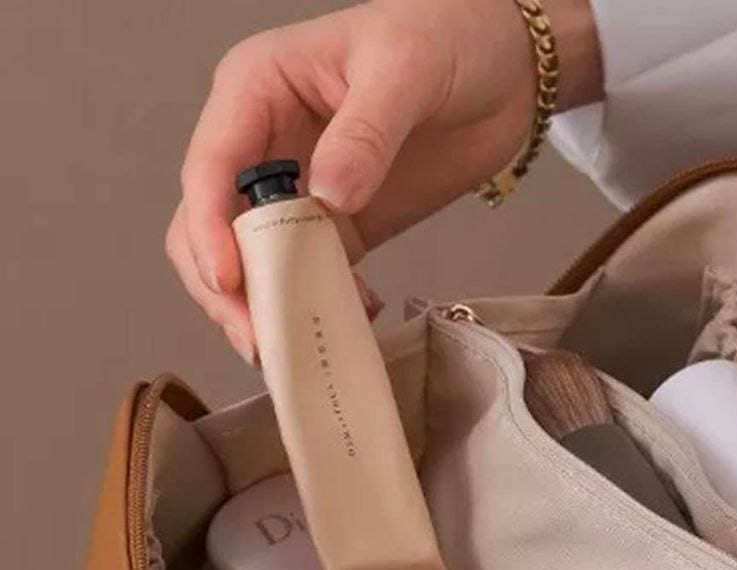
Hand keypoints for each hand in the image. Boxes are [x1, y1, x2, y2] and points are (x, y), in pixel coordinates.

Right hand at [167, 0, 602, 362]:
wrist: (507, 63)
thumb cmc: (447, 36)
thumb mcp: (404, 71)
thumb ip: (365, 134)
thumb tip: (328, 198)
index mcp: (256, 90)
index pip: (210, 167)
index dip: (209, 229)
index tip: (230, 281)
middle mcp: (265, 142)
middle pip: (212, 224)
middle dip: (226, 286)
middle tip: (260, 338)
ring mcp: (301, 188)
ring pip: (254, 258)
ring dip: (266, 306)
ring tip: (298, 345)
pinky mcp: (343, 223)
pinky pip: (311, 274)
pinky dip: (320, 304)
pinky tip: (353, 319)